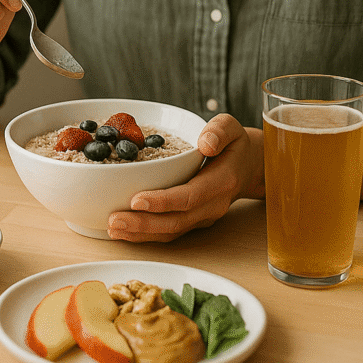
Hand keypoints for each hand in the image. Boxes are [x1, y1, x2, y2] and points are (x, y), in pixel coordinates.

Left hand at [107, 115, 263, 242]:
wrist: (249, 167)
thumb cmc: (235, 145)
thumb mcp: (232, 127)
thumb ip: (220, 131)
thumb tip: (206, 143)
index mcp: (222, 181)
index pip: (190, 196)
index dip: (163, 201)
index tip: (136, 200)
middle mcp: (213, 205)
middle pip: (176, 221)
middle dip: (143, 224)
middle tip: (114, 220)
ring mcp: (203, 217)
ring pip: (171, 232)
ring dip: (141, 234)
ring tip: (113, 228)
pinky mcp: (194, 222)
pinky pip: (170, 232)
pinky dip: (146, 235)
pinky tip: (125, 230)